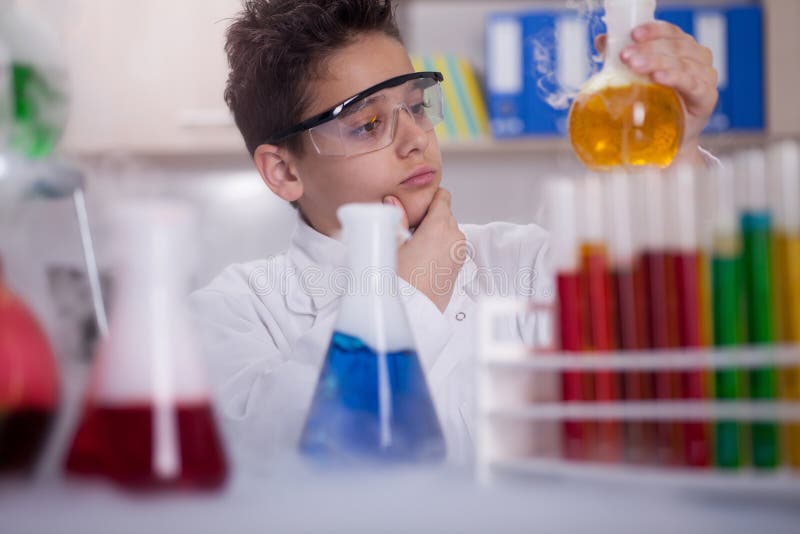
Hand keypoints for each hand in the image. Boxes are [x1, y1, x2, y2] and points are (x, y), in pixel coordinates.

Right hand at [383, 188, 466, 312]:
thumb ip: (395, 218)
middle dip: (427, 217)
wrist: (413, 313)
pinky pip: (449, 247)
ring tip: (411, 247)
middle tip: (406, 230)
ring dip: (432, 233)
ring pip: (447, 230)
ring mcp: (458, 253)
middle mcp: (454, 237)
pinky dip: (437, 247)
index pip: (442, 196)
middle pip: (444, 213)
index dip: (427, 198)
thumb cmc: (402, 282)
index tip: (413, 207)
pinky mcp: (458, 267)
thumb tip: (392, 200)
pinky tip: (419, 259)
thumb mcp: (391, 244)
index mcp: (440, 226)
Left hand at [597, 22, 718, 162]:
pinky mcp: (706, 99)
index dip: (653, 31)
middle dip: (649, 49)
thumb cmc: (653, 106)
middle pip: (676, 47)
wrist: (664, 141)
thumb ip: (623, 58)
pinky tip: (658, 78)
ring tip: (635, 66)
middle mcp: (699, 59)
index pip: (671, 33)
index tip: (633, 35)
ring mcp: (705, 79)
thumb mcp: (635, 79)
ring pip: (683, 63)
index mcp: (683, 49)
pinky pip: (692, 84)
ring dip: (658, 62)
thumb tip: (601, 40)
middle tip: (625, 56)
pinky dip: (675, 78)